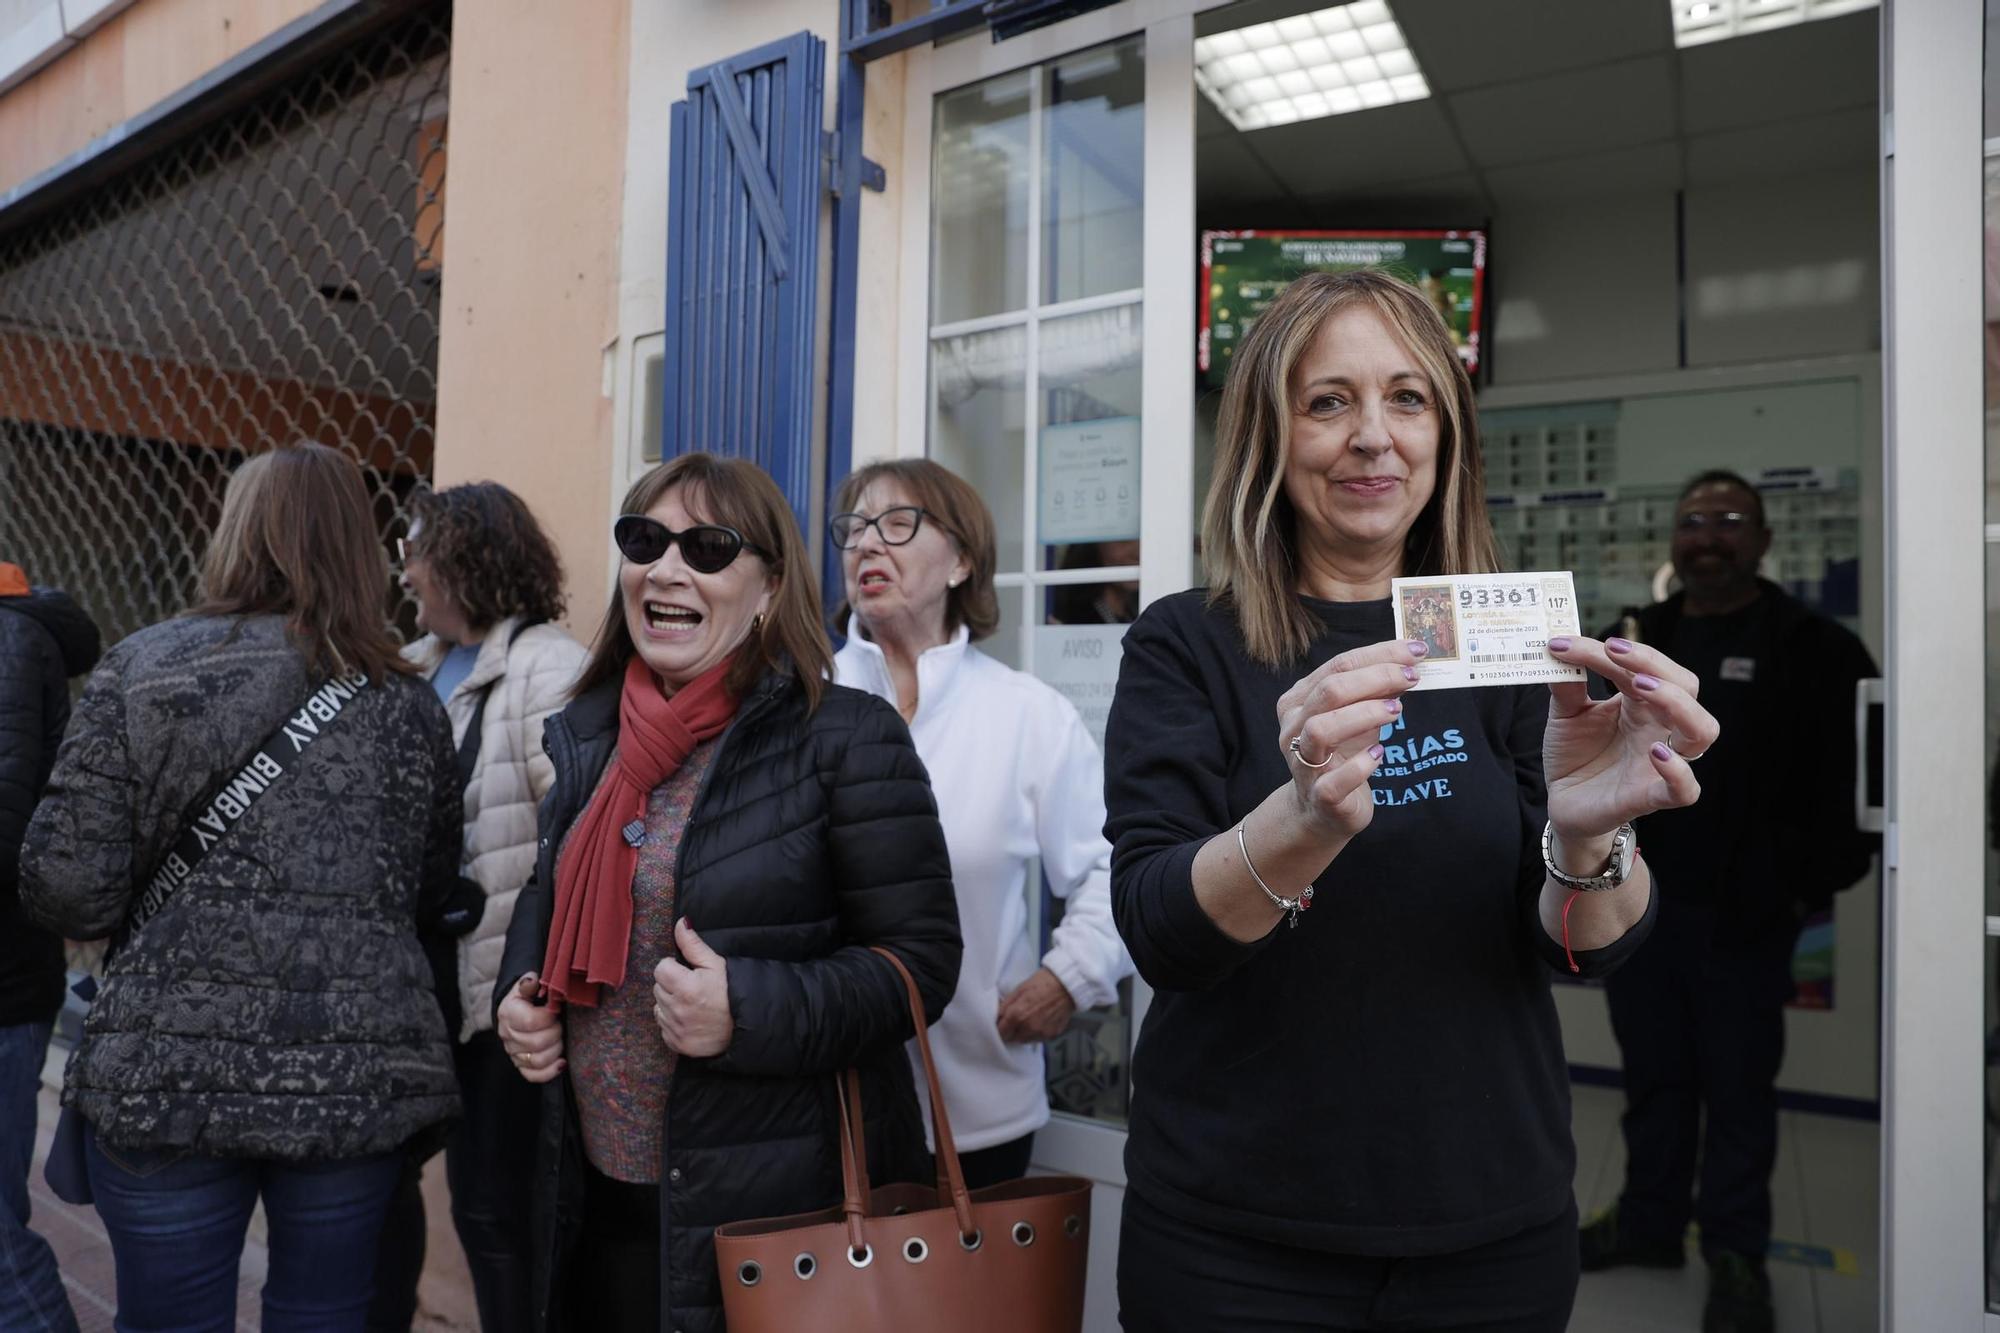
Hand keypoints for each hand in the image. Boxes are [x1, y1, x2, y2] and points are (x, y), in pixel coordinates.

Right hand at [497, 972, 564, 1083]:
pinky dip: (550, 1071)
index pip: (530, 1022)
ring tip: (561, 1039)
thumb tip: (532, 979)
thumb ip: (529, 982)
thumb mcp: (526, 986)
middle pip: (536, 1043)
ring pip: (537, 1061)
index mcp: (509, 1013)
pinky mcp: (521, 1066)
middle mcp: (508, 1035)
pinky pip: (533, 1076)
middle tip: (560, 1025)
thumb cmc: (527, 998)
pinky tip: (562, 1062)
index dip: (548, 1018)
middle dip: (555, 1033)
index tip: (556, 1012)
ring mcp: (513, 1053)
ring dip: (556, 1050)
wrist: (516, 1012)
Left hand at [653, 918, 733, 1057]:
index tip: (688, 973)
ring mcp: (676, 1028)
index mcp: (685, 986)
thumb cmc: (732, 992)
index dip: (674, 968)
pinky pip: (663, 1027)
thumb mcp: (716, 964)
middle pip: (658, 988)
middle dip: (672, 985)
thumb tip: (680, 923)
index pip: (660, 968)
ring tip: (692, 1004)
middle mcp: (677, 1009)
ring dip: (670, 1004)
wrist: (746, 1026)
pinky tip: (690, 1019)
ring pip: (658, 1007)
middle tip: (693, 989)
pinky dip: (672, 1022)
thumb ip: (693, 944)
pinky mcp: (676, 1043)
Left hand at [996, 968, 1076, 1043]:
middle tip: (1012, 1021)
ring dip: (1021, 1034)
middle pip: (1011, 1038)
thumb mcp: (1018, 989)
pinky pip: (1037, 1038)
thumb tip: (997, 1015)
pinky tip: (1037, 1021)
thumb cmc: (1043, 983)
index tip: (1000, 1024)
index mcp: (1017, 1015)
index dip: (999, 1027)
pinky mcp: (1051, 1035)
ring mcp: (1040, 1032)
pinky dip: (1034, 1033)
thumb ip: (1005, 1005)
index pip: (1000, 1032)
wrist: (1066, 985)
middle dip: (1009, 1031)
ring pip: (1024, 1040)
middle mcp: (1028, 1027)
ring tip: (1026, 1020)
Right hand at [1275, 638, 1425, 840]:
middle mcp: (1294, 728)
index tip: (1415, 651)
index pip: (1338, 665)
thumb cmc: (1340, 754)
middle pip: (1330, 691)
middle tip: (1412, 677)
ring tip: (1397, 711)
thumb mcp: (1357, 716)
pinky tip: (1380, 754)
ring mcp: (1303, 763)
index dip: (1379, 655)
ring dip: (1364, 715)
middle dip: (1376, 678)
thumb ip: (1376, 690)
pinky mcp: (1320, 796)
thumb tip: (1408, 662)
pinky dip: (1362, 765)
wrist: (1320, 809)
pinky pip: (1335, 780)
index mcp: (1299, 701)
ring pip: (1322, 729)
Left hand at [1543, 635, 1719, 849]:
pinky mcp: (1652, 796)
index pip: (1643, 666)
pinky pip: (1686, 788)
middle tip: (1613, 650)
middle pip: (1685, 686)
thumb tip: (1557, 647)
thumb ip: (1566, 685)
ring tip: (1641, 687)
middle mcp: (1660, 727)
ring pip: (1702, 730)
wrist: (1565, 803)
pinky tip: (1657, 752)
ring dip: (1677, 703)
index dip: (1612, 651)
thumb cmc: (1575, 755)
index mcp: (1642, 703)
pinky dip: (1678, 770)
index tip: (1566, 643)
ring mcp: (1662, 761)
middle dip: (1654, 662)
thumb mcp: (1565, 715)